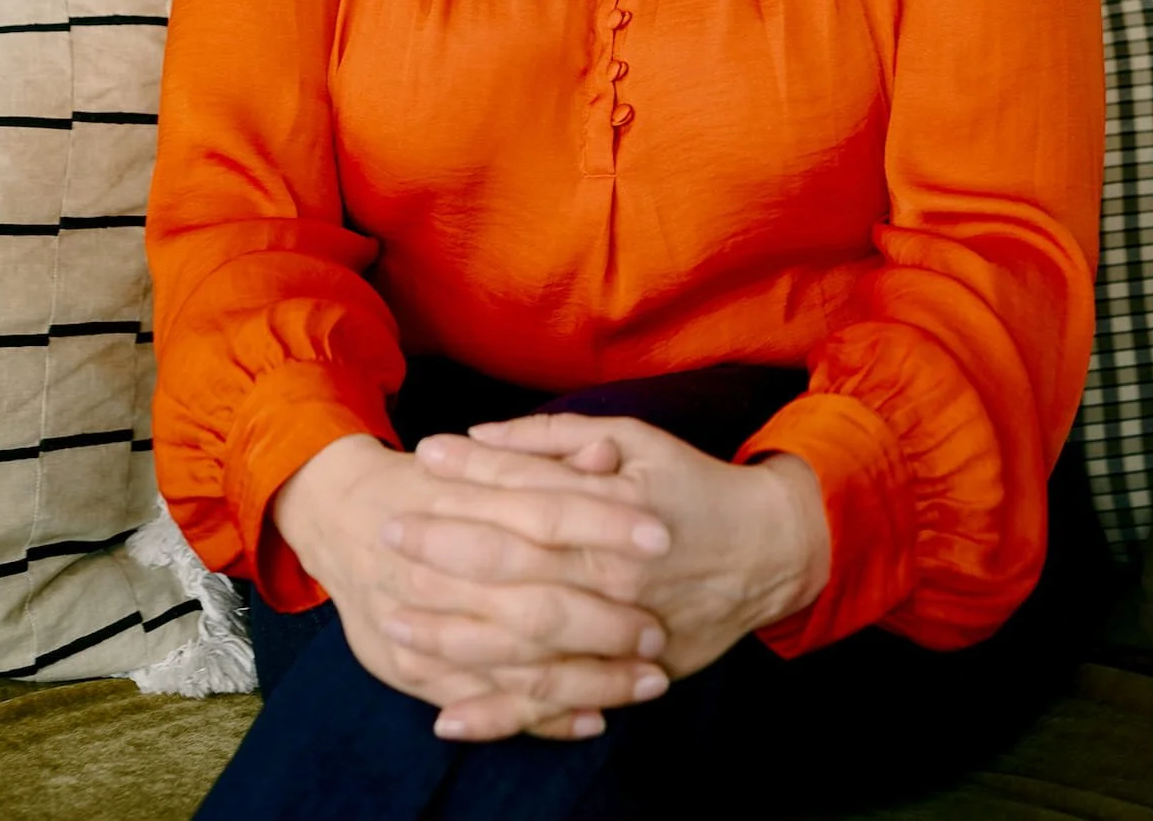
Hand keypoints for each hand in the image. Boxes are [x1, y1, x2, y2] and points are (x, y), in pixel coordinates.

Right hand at [270, 433, 674, 740]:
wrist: (335, 511)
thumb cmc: (422, 481)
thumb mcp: (480, 456)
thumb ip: (546, 453)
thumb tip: (606, 455)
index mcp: (458, 501)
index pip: (545, 509)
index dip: (604, 522)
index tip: (660, 535)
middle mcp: (437, 567)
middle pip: (534, 600)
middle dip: (602, 620)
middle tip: (656, 629)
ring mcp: (421, 627)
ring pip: (516, 663)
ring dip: (586, 676)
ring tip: (647, 679)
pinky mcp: (413, 671)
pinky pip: (484, 703)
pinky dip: (539, 716)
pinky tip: (592, 719)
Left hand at [411, 415, 829, 688]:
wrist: (765, 553)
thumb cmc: (690, 485)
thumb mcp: (635, 438)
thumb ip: (558, 439)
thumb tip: (485, 435)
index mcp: (611, 507)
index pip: (528, 487)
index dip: (473, 471)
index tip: (422, 457)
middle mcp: (609, 571)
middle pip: (515, 563)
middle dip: (445, 549)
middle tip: (387, 533)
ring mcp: (614, 630)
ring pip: (524, 640)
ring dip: (454, 633)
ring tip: (394, 618)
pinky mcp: (622, 673)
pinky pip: (552, 702)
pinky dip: (499, 714)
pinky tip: (446, 716)